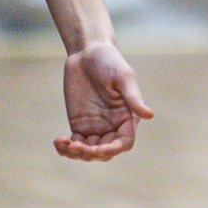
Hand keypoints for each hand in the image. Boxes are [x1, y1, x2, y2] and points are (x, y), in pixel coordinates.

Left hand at [58, 40, 152, 160]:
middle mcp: (113, 125)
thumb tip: (149, 115)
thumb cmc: (109, 61)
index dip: (113, 149)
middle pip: (105, 151)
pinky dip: (66, 148)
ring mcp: (95, 126)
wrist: (87, 53)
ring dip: (76, 154)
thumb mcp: (123, 77)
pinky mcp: (79, 124)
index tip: (97, 149)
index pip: (124, 142)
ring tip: (64, 144)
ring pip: (88, 151)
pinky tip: (58, 141)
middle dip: (91, 153)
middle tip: (75, 146)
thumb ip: (134, 97)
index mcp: (128, 116)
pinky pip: (74, 143)